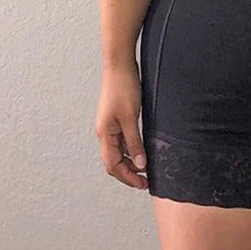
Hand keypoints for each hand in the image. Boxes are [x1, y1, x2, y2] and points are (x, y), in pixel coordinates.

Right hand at [95, 61, 148, 190]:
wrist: (119, 65)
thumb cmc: (123, 88)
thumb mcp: (131, 117)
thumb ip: (134, 142)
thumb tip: (140, 164)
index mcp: (104, 134)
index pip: (113, 165)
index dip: (127, 177)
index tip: (142, 184)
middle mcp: (104, 132)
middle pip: (113, 162)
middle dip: (128, 173)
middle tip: (145, 181)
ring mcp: (109, 125)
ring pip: (117, 152)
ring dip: (130, 162)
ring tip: (145, 168)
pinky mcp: (116, 118)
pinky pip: (121, 140)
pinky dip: (131, 149)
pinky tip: (142, 150)